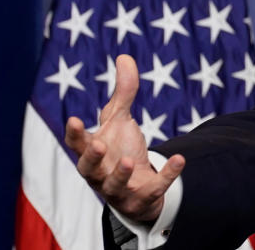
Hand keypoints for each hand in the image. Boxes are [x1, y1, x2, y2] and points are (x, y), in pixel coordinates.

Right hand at [64, 54, 184, 224]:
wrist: (137, 188)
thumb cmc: (120, 149)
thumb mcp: (120, 120)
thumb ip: (123, 91)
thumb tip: (124, 56)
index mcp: (91, 152)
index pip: (76, 144)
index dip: (75, 134)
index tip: (74, 119)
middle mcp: (99, 173)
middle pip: (88, 169)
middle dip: (91, 157)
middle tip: (98, 145)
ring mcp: (118, 189)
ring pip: (113, 186)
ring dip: (119, 173)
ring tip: (127, 159)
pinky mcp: (141, 198)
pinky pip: (153, 189)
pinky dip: (166, 176)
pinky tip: (180, 159)